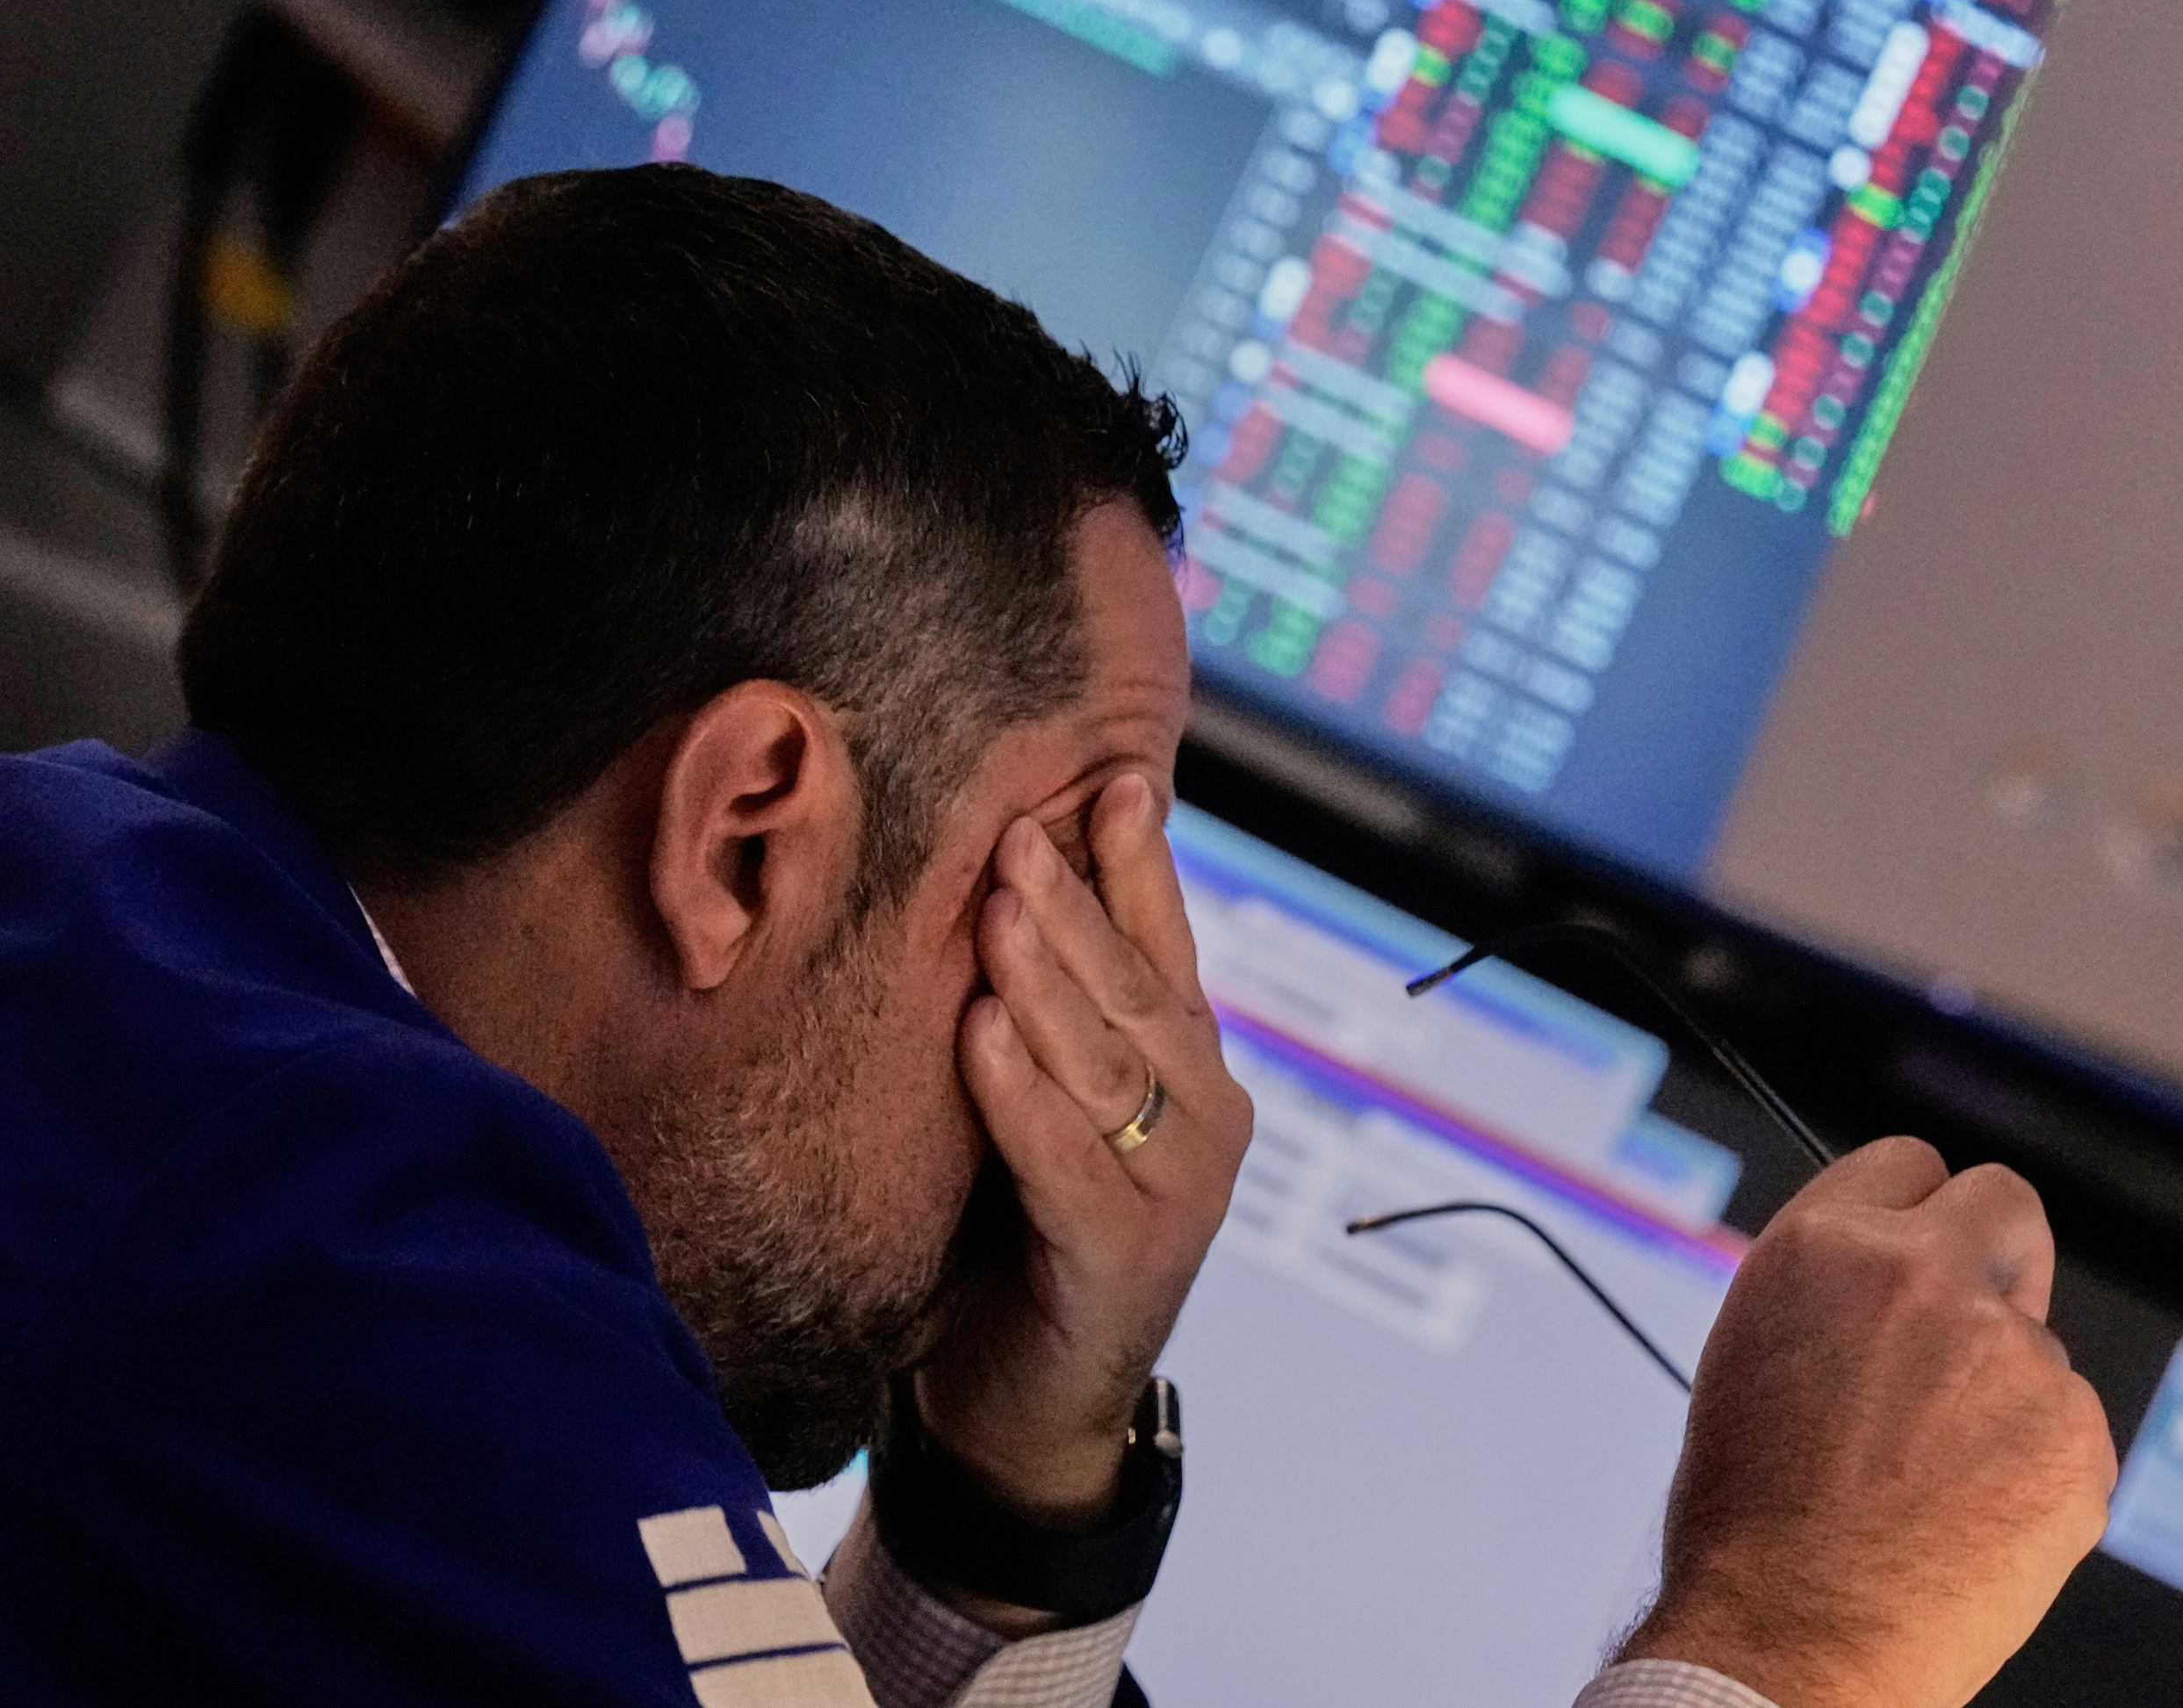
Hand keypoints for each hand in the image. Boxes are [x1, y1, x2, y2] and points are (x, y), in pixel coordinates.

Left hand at [909, 776, 1248, 1554]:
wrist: (1026, 1406)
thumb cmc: (1020, 1231)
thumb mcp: (1050, 1104)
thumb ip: (1051, 1012)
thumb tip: (1000, 874)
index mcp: (1187, 1069)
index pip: (1165, 945)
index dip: (1141, 863)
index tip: (1114, 777)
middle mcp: (1202, 1119)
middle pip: (1135, 991)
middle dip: (1076, 904)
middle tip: (1019, 827)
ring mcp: (1174, 1192)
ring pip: (1107, 1064)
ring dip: (1047, 980)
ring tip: (998, 906)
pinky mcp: (1123, 1261)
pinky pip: (1065, 1160)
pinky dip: (1021, 1096)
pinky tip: (980, 1035)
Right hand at [1625, 1138, 2118, 1707]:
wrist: (1797, 1634)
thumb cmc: (1755, 1516)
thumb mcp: (1754, 1350)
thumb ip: (1835, 1289)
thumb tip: (1892, 1274)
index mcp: (1826, 1247)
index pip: (1909, 1164)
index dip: (1913, 1215)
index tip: (1921, 1251)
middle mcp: (1924, 1279)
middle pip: (2005, 1203)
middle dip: (1995, 1253)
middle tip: (1971, 1324)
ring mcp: (2012, 1355)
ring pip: (2037, 1342)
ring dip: (2004, 1389)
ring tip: (1932, 1476)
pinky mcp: (2077, 1435)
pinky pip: (2069, 1428)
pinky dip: (2035, 1466)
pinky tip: (1972, 1513)